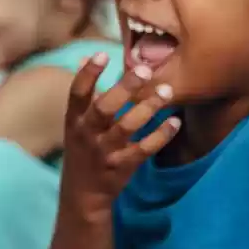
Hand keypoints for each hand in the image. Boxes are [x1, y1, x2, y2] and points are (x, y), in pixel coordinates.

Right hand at [59, 56, 180, 222]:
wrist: (82, 193)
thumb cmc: (81, 150)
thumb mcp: (75, 123)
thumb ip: (84, 95)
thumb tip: (84, 60)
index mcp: (73, 120)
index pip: (77, 93)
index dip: (88, 73)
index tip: (103, 54)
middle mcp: (87, 134)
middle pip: (104, 108)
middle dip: (125, 88)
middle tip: (145, 69)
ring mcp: (105, 151)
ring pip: (127, 127)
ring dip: (149, 108)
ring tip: (167, 91)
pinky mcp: (123, 166)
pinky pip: (145, 149)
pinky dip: (162, 135)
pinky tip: (175, 121)